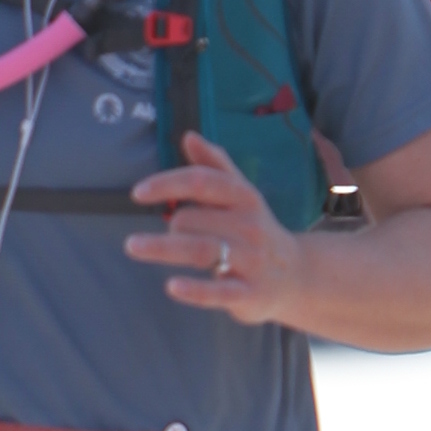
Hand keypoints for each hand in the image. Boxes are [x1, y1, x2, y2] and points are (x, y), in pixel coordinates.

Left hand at [125, 133, 295, 324]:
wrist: (296, 275)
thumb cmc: (256, 229)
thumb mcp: (242, 194)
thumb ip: (215, 165)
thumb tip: (188, 136)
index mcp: (245, 197)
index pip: (202, 181)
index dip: (167, 184)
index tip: (137, 193)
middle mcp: (249, 226)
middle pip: (192, 220)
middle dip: (172, 226)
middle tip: (172, 234)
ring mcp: (251, 261)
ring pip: (201, 249)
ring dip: (163, 248)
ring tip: (133, 246)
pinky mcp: (249, 294)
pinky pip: (219, 292)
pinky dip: (195, 290)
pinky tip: (171, 286)